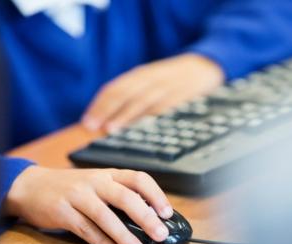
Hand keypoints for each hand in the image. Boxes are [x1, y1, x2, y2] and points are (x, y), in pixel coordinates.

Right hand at [2, 166, 172, 243]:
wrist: (30, 186)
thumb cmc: (71, 187)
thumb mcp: (96, 183)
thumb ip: (118, 195)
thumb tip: (148, 218)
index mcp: (107, 174)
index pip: (138, 179)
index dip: (156, 195)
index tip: (167, 212)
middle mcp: (95, 182)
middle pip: (125, 197)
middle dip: (146, 217)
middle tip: (160, 234)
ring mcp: (77, 196)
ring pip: (105, 216)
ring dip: (124, 235)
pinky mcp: (62, 212)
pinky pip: (85, 229)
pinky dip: (102, 242)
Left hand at [81, 53, 223, 132]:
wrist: (205, 66)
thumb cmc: (173, 79)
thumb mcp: (152, 81)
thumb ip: (133, 96)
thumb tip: (109, 120)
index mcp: (141, 75)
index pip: (115, 89)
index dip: (100, 105)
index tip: (87, 122)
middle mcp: (151, 78)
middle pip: (124, 93)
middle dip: (107, 110)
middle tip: (92, 127)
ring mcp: (167, 86)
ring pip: (142, 100)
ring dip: (125, 115)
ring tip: (110, 128)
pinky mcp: (182, 95)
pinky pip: (164, 106)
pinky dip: (150, 116)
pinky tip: (141, 126)